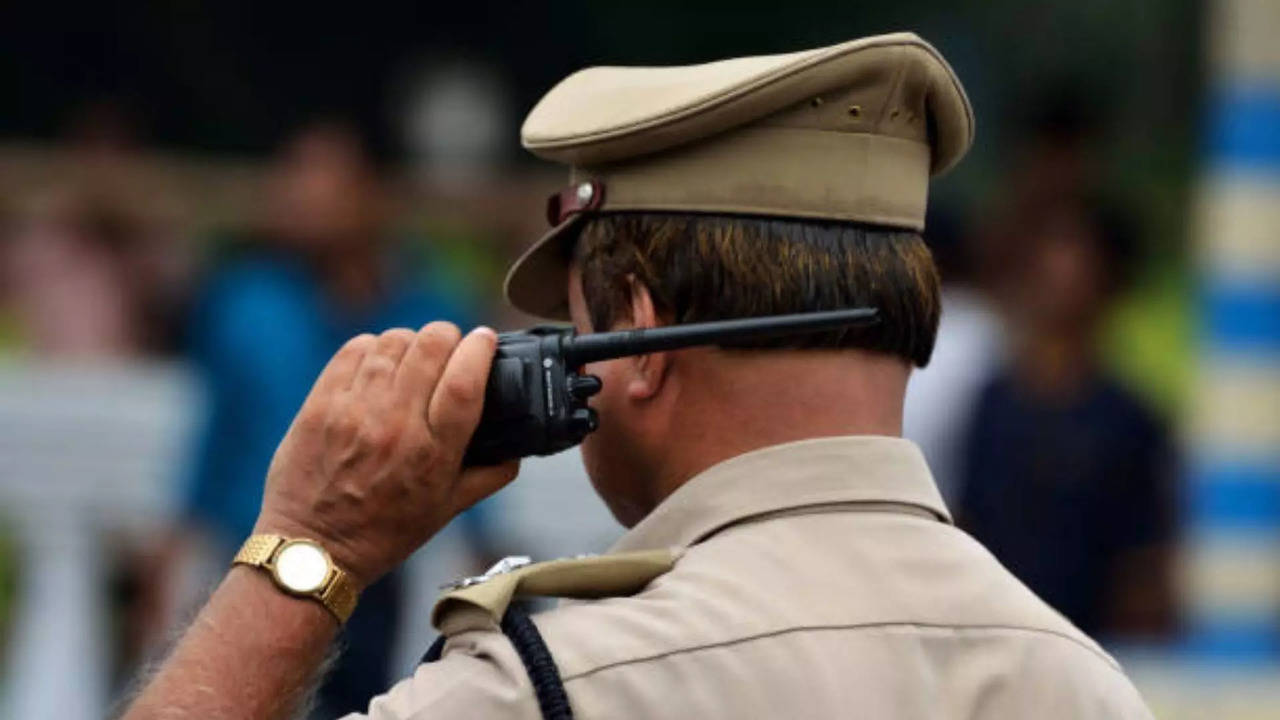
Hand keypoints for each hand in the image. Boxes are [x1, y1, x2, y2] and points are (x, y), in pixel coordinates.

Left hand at [254, 322, 518, 588]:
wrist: (312, 548)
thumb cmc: (383, 533)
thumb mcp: (447, 511)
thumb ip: (489, 476)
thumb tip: (517, 450)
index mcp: (433, 454)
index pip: (465, 380)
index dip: (480, 349)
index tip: (486, 340)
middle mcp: (395, 426)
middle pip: (431, 347)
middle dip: (449, 336)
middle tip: (450, 346)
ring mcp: (353, 411)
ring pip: (393, 341)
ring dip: (412, 341)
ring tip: (414, 356)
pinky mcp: (321, 404)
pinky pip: (355, 350)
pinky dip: (374, 347)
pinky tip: (380, 362)